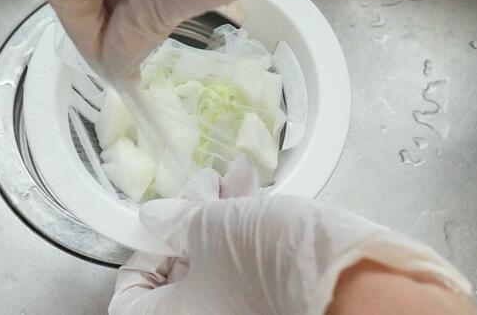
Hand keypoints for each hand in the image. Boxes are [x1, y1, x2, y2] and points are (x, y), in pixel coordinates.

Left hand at [109, 165, 471, 313]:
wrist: (345, 278)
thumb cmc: (261, 259)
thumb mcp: (208, 228)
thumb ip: (174, 221)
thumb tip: (152, 218)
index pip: (131, 296)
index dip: (142, 255)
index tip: (160, 225)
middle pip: (179, 274)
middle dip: (190, 218)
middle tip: (202, 184)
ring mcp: (240, 311)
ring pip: (215, 262)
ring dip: (221, 212)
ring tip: (234, 176)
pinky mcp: (270, 299)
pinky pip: (244, 265)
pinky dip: (246, 228)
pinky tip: (254, 187)